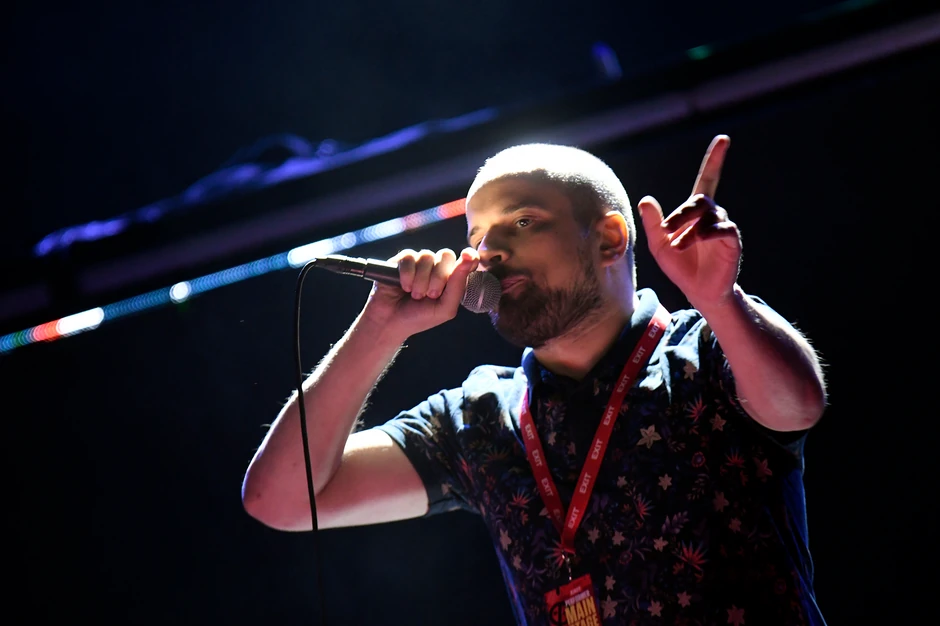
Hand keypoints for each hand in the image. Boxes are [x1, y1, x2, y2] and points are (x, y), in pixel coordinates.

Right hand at [361, 247, 480, 339]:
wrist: (391, 322)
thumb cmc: (420, 317)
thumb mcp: (445, 309)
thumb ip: (458, 286)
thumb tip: (468, 260)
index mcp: (450, 278)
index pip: (464, 260)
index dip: (468, 256)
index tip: (468, 257)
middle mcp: (436, 267)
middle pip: (446, 255)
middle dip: (439, 277)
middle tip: (430, 295)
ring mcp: (419, 262)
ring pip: (427, 256)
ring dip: (421, 280)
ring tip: (415, 295)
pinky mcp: (401, 260)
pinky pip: (410, 257)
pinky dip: (408, 274)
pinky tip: (403, 287)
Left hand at [637, 135, 741, 308]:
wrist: (698, 291)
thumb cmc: (680, 267)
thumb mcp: (659, 245)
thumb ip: (653, 223)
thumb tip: (645, 199)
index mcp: (696, 212)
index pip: (708, 179)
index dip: (715, 159)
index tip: (723, 139)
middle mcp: (713, 215)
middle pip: (699, 201)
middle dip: (681, 214)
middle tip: (667, 231)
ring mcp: (724, 227)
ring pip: (708, 215)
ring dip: (689, 230)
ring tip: (678, 246)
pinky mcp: (732, 242)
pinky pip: (722, 228)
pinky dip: (707, 232)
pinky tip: (697, 241)